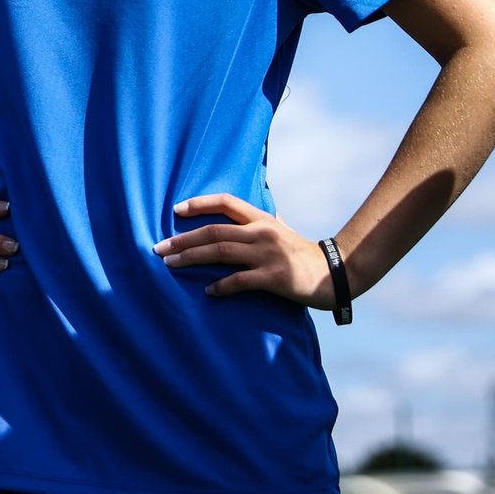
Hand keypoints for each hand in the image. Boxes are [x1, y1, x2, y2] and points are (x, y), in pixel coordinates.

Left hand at [154, 193, 334, 308]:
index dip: (199, 204)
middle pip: (214, 231)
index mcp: (262, 220)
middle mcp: (262, 233)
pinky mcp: (275, 278)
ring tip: (170, 264)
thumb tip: (241, 215)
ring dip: (191, 258)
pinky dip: (221, 286)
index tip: (175, 210)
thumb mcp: (282, 231)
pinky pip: (240, 281)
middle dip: (183, 239)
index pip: (226, 202)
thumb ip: (261, 222)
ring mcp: (268, 255)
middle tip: (159, 248)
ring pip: (221, 252)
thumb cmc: (303, 254)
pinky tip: (208, 291)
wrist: (335, 275)